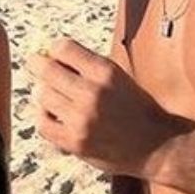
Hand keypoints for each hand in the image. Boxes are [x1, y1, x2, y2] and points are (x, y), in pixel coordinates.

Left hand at [26, 38, 190, 176]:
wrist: (158, 146)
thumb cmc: (137, 109)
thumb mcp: (119, 77)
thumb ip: (88, 67)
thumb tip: (50, 54)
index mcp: (105, 71)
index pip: (62, 47)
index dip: (54, 49)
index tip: (52, 54)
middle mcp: (92, 92)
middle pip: (45, 69)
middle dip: (38, 65)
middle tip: (36, 65)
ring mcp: (81, 118)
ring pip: (41, 95)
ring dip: (43, 93)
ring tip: (51, 95)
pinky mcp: (75, 141)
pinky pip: (42, 123)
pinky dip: (44, 117)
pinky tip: (53, 115)